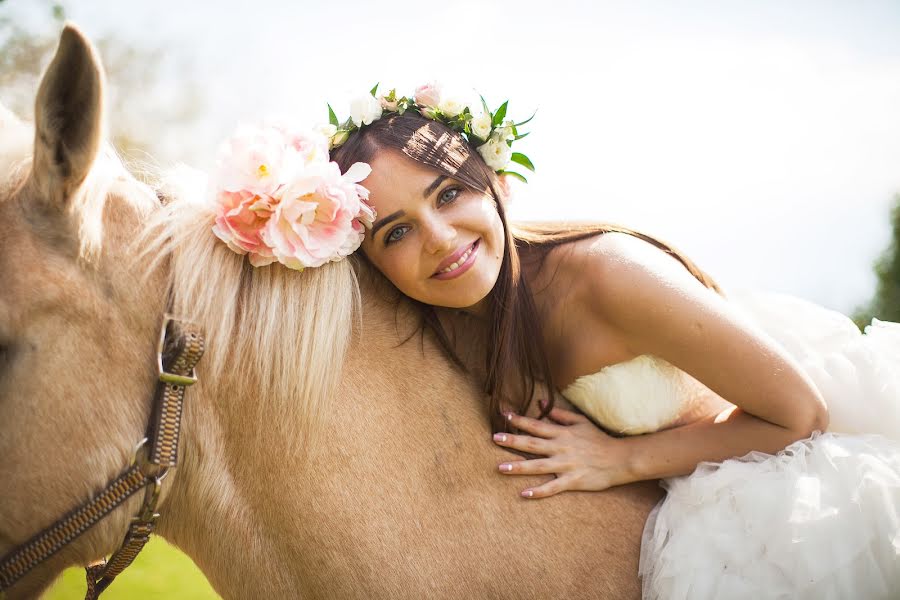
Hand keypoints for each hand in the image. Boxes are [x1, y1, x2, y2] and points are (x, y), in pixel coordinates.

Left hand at [493, 407, 635, 497]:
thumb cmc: (599, 440)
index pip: (537, 425)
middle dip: (513, 441)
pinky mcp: (572, 481)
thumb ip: (560, 414)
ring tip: (501, 467)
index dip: (519, 420)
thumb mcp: (580, 422)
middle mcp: (561, 448)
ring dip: (519, 466)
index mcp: (562, 434)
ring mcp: (566, 466)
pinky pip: (553, 487)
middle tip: (495, 438)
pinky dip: (538, 491)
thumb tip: (540, 403)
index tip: (504, 415)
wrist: (620, 459)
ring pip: (538, 466)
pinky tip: (524, 494)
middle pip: (533, 444)